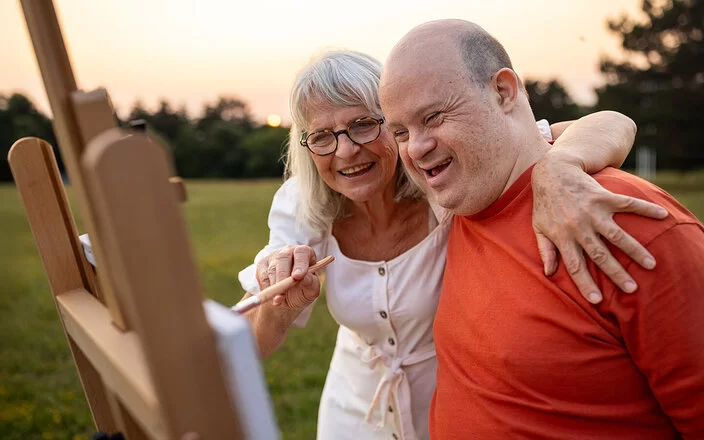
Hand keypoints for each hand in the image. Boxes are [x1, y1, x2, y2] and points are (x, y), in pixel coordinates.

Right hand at [255, 245, 320, 308]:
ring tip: (279, 300)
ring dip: (275, 286)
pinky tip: (273, 296)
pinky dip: (267, 288)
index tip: (298, 277)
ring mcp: (274, 257)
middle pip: (283, 258)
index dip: (300, 264)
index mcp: (304, 253)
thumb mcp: (311, 290)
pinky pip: (263, 277)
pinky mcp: (262, 265)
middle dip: (283, 276)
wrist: (287, 298)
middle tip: (284, 292)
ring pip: (272, 269)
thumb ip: (311, 283)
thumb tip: (304, 278)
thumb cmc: (303, 290)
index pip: (302, 252)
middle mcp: (288, 251)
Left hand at [531, 156, 668, 303]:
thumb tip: (549, 273)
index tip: (596, 300)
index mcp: (563, 237)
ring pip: (616, 235)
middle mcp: (579, 227)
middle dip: (616, 273)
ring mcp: (592, 211)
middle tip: (632, 288)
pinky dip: (645, 209)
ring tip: (650, 264)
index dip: (584, 283)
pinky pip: (627, 204)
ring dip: (634, 250)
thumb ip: (545, 250)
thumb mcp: (538, 228)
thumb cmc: (545, 203)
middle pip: (599, 255)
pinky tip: (662, 215)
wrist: (552, 172)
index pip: (575, 266)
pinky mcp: (603, 196)